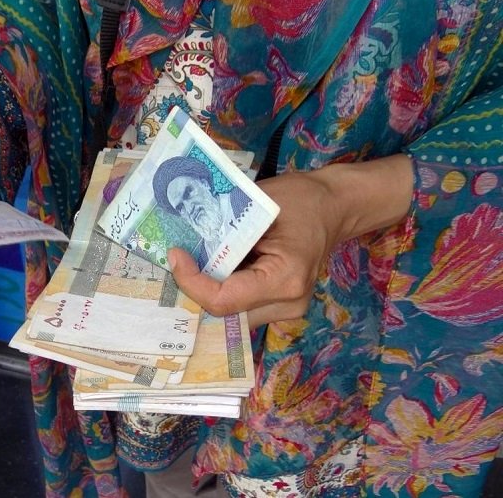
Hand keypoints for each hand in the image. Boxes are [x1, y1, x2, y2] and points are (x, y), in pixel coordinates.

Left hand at [168, 155, 413, 327]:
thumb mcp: (257, 205)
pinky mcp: (282, 307)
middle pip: (223, 311)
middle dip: (196, 285)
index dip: (191, 282)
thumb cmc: (300, 199)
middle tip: (181, 255)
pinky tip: (217, 265)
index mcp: (285, 279)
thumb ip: (223, 229)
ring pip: (230, 312)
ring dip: (208, 287)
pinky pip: (242, 305)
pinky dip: (223, 287)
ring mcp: (287, 310)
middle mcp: (288, 304)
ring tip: (196, 259)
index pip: (223, 300)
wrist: (334, 206)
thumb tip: (184, 244)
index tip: (177, 254)